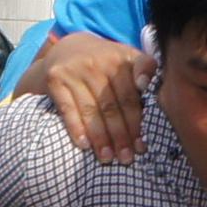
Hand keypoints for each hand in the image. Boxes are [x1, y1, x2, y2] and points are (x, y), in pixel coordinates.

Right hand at [35, 33, 149, 163]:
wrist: (66, 49)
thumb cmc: (104, 63)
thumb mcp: (126, 59)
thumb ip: (144, 71)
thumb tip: (150, 89)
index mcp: (120, 57)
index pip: (133, 88)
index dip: (138, 110)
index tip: (143, 132)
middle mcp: (98, 61)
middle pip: (113, 104)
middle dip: (122, 134)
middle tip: (128, 157)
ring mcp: (75, 70)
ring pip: (91, 109)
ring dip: (101, 137)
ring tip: (108, 158)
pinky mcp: (55, 78)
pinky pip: (67, 108)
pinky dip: (76, 127)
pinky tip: (84, 145)